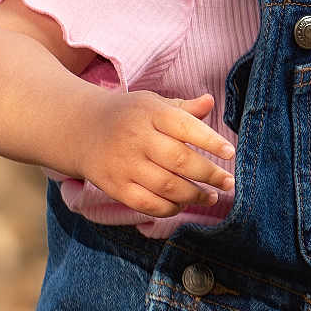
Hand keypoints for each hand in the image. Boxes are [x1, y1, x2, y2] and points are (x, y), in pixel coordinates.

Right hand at [81, 90, 235, 218]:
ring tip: (211, 196)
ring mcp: (124, 164)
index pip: (185, 126)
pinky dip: (169, 209)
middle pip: (179, 160)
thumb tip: (210, 101)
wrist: (80, 129)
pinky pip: (147, 204)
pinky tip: (182, 204)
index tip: (230, 152)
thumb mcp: (152, 104)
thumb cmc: (127, 116)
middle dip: (209, 174)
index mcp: (149, 112)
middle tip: (228, 182)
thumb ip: (183, 108)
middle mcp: (136, 137)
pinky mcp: (114, 186)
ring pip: (167, 186)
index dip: (210, 141)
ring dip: (194, 195)